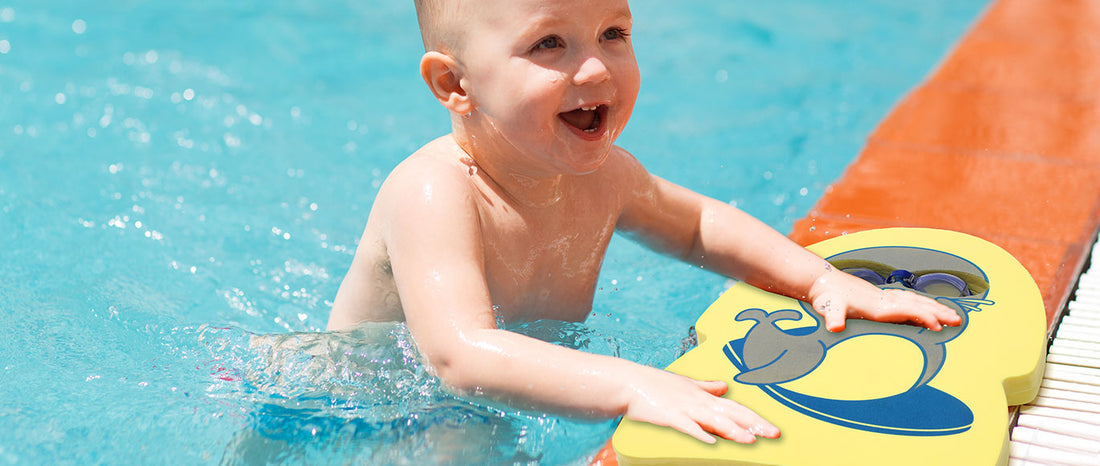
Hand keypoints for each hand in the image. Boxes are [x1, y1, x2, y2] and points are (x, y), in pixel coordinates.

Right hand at [622, 367, 779, 443]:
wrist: (630, 382)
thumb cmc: (656, 384)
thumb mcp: (685, 383)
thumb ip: (706, 386)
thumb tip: (725, 386)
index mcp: (703, 395)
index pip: (735, 407)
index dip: (754, 418)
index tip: (772, 428)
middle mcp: (698, 401)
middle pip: (731, 413)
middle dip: (753, 424)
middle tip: (774, 434)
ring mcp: (684, 408)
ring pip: (713, 420)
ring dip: (732, 430)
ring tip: (750, 440)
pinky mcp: (669, 415)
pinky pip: (687, 426)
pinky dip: (699, 433)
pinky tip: (711, 441)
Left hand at [809, 269, 961, 331]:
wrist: (821, 280)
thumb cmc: (827, 297)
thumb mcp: (829, 309)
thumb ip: (833, 318)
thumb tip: (835, 326)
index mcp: (877, 306)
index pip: (906, 310)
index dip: (923, 317)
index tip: (938, 327)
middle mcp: (885, 300)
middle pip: (917, 305)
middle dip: (938, 313)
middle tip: (959, 321)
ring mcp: (885, 298)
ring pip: (916, 302)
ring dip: (935, 308)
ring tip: (953, 315)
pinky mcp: (881, 298)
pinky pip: (908, 301)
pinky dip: (922, 305)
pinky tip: (928, 309)